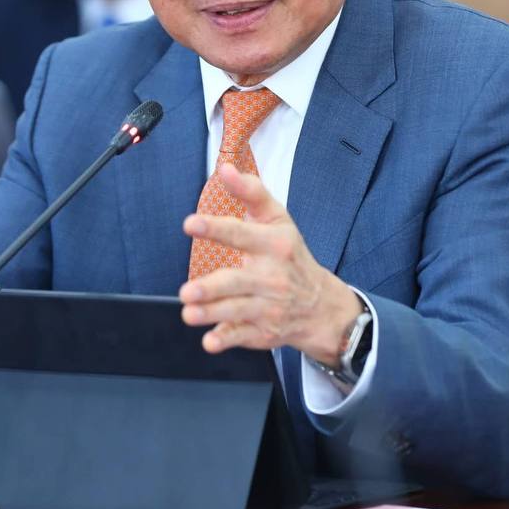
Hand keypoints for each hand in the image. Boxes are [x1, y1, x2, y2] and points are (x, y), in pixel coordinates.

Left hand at [179, 164, 361, 364]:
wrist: (321, 304)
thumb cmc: (289, 254)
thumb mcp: (276, 219)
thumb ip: (250, 192)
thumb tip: (225, 168)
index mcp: (274, 244)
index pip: (242, 233)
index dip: (216, 228)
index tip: (190, 224)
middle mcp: (272, 276)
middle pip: (237, 281)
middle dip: (211, 288)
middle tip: (186, 291)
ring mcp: (269, 306)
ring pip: (236, 310)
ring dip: (211, 313)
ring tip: (188, 312)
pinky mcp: (263, 331)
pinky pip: (242, 336)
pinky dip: (226, 339)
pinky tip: (210, 341)